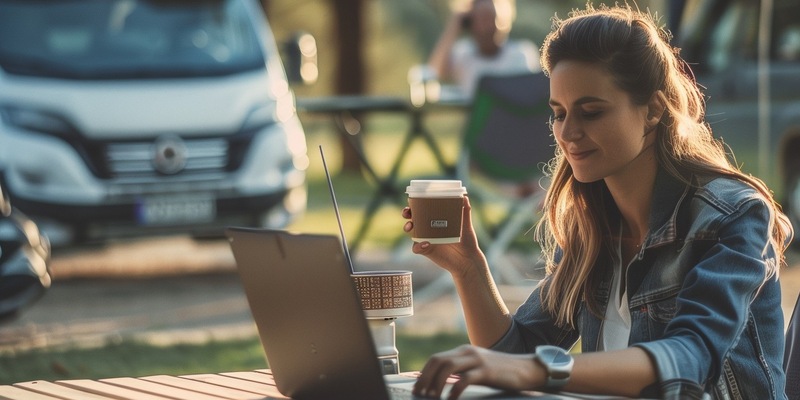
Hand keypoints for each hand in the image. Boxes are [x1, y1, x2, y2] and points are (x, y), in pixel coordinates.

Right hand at [402, 196, 485, 276]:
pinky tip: (426, 243)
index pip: (423, 209)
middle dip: (407, 213)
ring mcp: (426, 239)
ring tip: (410, 226)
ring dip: (407, 226)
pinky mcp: (425, 250)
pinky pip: (416, 248)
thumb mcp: (466, 226)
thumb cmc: (467, 242)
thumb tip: (465, 197)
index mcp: (437, 220)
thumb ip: (465, 212)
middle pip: (413, 218)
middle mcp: (429, 228)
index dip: (416, 204)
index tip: (413, 200)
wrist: (467, 260)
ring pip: (411, 231)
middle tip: (408, 213)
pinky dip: (418, 246)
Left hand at [413, 345, 544, 398]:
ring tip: (432, 398)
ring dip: (436, 384)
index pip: (436, 358)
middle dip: (425, 378)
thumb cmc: (501, 372)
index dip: (423, 373)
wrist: (526, 368)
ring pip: (447, 367)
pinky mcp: (487, 371)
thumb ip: (462, 370)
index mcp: (464, 351)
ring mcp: (477, 360)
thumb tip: (442, 382)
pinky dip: (454, 390)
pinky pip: (464, 379)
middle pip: (437, 361)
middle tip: (419, 394)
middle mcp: (468, 352)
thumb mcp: (478, 368)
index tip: (417, 387)